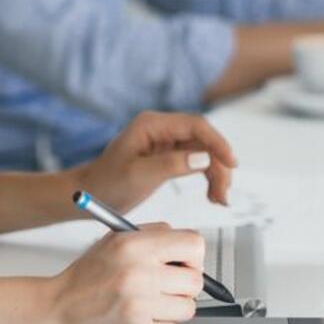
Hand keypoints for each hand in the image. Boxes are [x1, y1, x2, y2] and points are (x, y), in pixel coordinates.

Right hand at [41, 224, 203, 323]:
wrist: (57, 311)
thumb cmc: (85, 279)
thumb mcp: (112, 242)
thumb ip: (151, 237)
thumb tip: (189, 247)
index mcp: (132, 245)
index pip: (193, 244)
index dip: (192, 256)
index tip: (183, 263)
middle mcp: (138, 273)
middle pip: (196, 280)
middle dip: (183, 285)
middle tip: (164, 286)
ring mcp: (140, 306)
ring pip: (188, 308)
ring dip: (171, 308)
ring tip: (146, 303)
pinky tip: (136, 319)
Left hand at [77, 111, 236, 213]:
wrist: (91, 193)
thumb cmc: (107, 183)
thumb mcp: (138, 176)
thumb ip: (171, 165)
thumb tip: (203, 158)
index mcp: (150, 125)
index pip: (195, 125)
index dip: (217, 142)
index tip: (231, 163)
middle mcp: (160, 129)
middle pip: (203, 139)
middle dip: (218, 164)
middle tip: (223, 192)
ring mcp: (164, 141)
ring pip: (203, 152)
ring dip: (216, 174)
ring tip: (219, 199)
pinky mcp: (167, 156)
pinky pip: (196, 162)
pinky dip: (207, 177)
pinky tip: (212, 195)